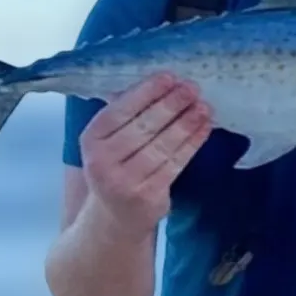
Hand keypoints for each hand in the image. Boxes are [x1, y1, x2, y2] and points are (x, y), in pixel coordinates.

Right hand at [79, 73, 212, 234]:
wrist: (115, 218)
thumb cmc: (117, 166)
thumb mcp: (109, 140)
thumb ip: (126, 113)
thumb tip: (158, 80)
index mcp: (91, 139)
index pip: (120, 110)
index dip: (146, 92)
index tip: (170, 77)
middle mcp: (102, 162)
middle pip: (143, 127)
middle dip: (171, 105)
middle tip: (193, 88)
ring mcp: (124, 182)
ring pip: (162, 146)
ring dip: (187, 123)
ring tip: (204, 106)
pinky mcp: (148, 197)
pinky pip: (175, 164)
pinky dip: (192, 144)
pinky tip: (204, 129)